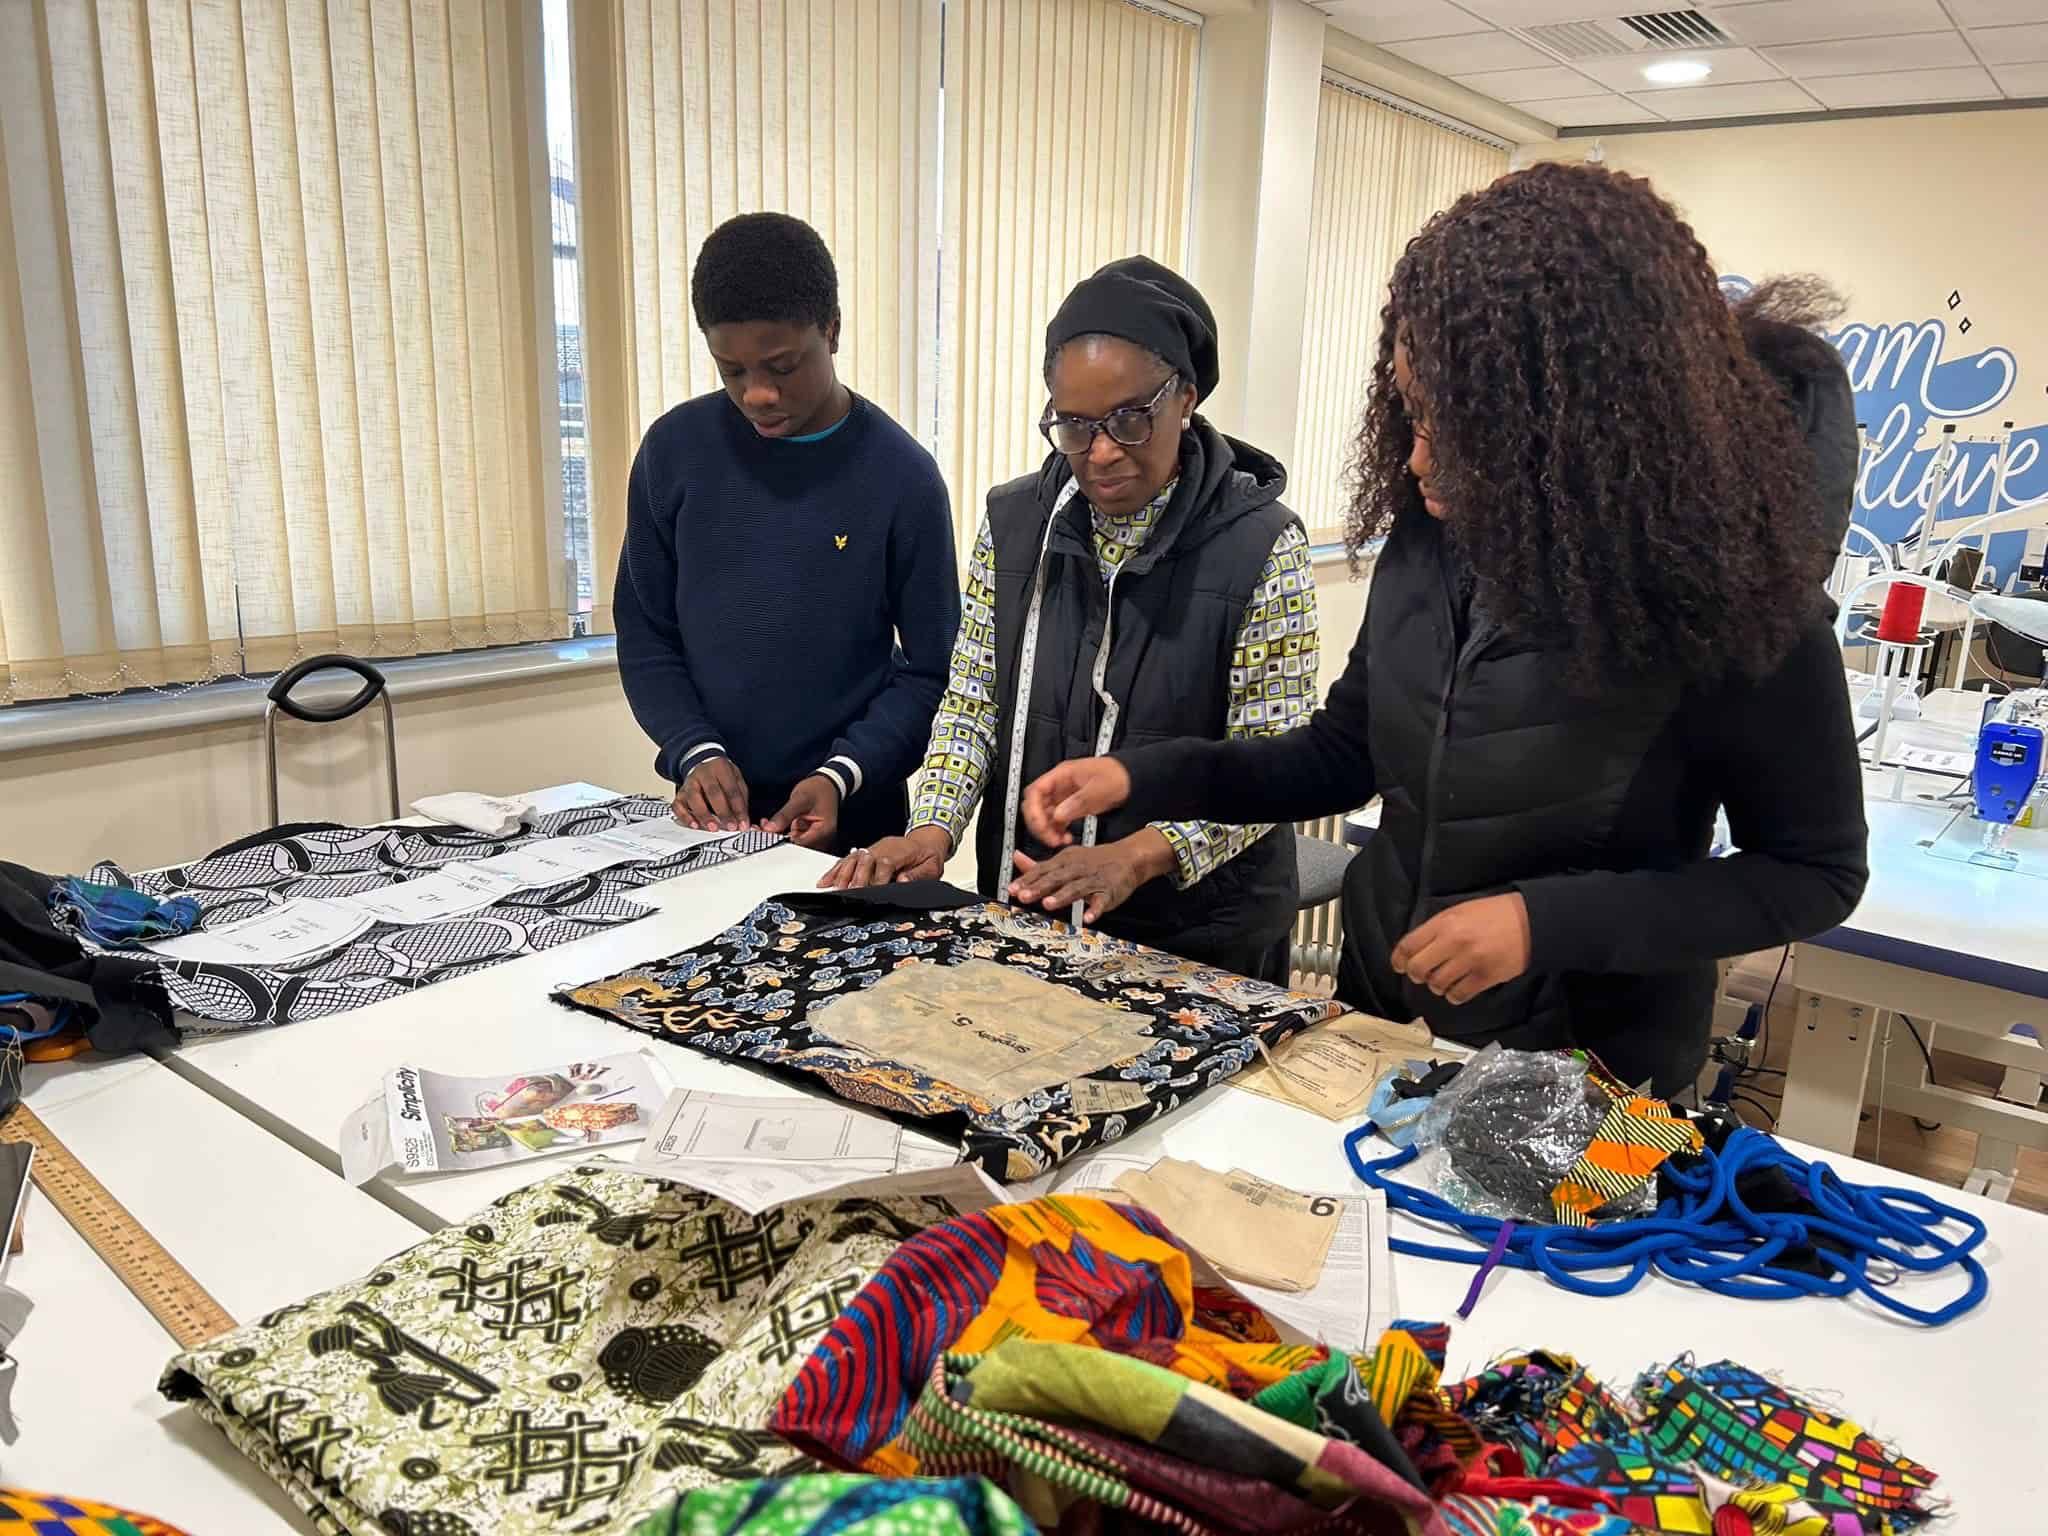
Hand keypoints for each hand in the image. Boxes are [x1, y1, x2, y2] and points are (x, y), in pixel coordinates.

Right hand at [674, 755, 749, 831]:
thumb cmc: (722, 776)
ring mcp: (689, 782)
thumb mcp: (736, 780)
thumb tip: (744, 821)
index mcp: (720, 767)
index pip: (731, 790)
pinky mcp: (680, 793)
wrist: (704, 765)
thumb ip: (741, 800)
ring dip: (704, 815)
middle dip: (723, 812)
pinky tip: (694, 825)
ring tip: (713, 828)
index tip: (743, 824)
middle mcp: (703, 773)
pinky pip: (678, 805)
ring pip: (694, 798)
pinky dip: (685, 816)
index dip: (738, 809)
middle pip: (713, 793)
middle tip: (730, 827)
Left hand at [763, 775, 839, 848]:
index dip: (780, 842)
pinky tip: (770, 825)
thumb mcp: (800, 799)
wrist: (826, 785)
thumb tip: (770, 829)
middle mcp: (820, 839)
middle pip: (795, 847)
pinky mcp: (806, 836)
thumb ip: (785, 815)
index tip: (765, 835)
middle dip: (775, 839)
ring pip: (791, 844)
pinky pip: (791, 838)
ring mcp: (813, 838)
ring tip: (762, 826)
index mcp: (823, 831)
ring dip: (776, 836)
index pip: (799, 844)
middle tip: (759, 830)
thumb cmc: (818, 790)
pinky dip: (780, 833)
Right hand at [819, 826, 951, 889]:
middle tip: (848, 893)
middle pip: (865, 860)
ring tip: (832, 889)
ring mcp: (872, 849)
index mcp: (900, 851)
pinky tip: (825, 881)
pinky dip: (835, 871)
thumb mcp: (932, 866)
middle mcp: (882, 848)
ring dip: (841, 874)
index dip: (877, 878)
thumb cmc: (927, 857)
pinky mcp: (864, 853)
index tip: (870, 892)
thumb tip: (903, 880)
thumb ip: (919, 874)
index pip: (885, 863)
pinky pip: (847, 860)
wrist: (925, 843)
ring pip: (852, 858)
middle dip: (855, 877)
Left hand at [1008, 831, 1172, 922]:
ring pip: (1077, 888)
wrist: (1128, 857)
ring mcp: (1094, 880)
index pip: (1042, 870)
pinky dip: (1095, 909)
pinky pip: (1102, 901)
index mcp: (1065, 861)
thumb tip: (1016, 858)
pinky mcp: (1109, 892)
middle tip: (1024, 896)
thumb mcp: (1065, 859)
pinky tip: (1088, 918)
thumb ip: (1040, 865)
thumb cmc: (1093, 861)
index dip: (1027, 880)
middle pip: (1057, 878)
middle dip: (1040, 888)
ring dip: (1063, 896)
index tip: (1013, 890)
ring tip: (1049, 905)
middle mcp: (1077, 869)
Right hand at [1021, 757, 1132, 847]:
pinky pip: (1056, 821)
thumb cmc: (1118, 775)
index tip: (1041, 825)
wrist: (1132, 779)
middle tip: (1050, 838)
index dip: (1034, 810)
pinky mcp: (1070, 807)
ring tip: (1058, 842)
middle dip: (1039, 823)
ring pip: (1044, 815)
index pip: (1035, 791)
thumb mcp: (1100, 788)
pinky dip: (1057, 831)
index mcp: (1062, 774)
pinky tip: (1065, 839)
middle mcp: (1059, 785)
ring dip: (1047, 830)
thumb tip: (1058, 815)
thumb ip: (1078, 802)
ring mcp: (1064, 797)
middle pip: (1035, 805)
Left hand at [1390, 893, 1531, 1005]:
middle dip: (1417, 974)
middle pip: (1418, 969)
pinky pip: (1458, 995)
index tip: (1399, 965)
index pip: (1409, 945)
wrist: (1531, 922)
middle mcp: (1454, 942)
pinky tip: (1459, 988)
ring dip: (1437, 985)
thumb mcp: (1461, 910)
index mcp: (1445, 922)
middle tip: (1424, 974)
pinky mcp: (1485, 977)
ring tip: (1445, 979)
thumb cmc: (1494, 914)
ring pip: (1437, 985)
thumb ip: (1437, 927)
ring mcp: (1470, 961)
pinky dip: (1454, 995)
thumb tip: (1416, 948)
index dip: (1399, 959)